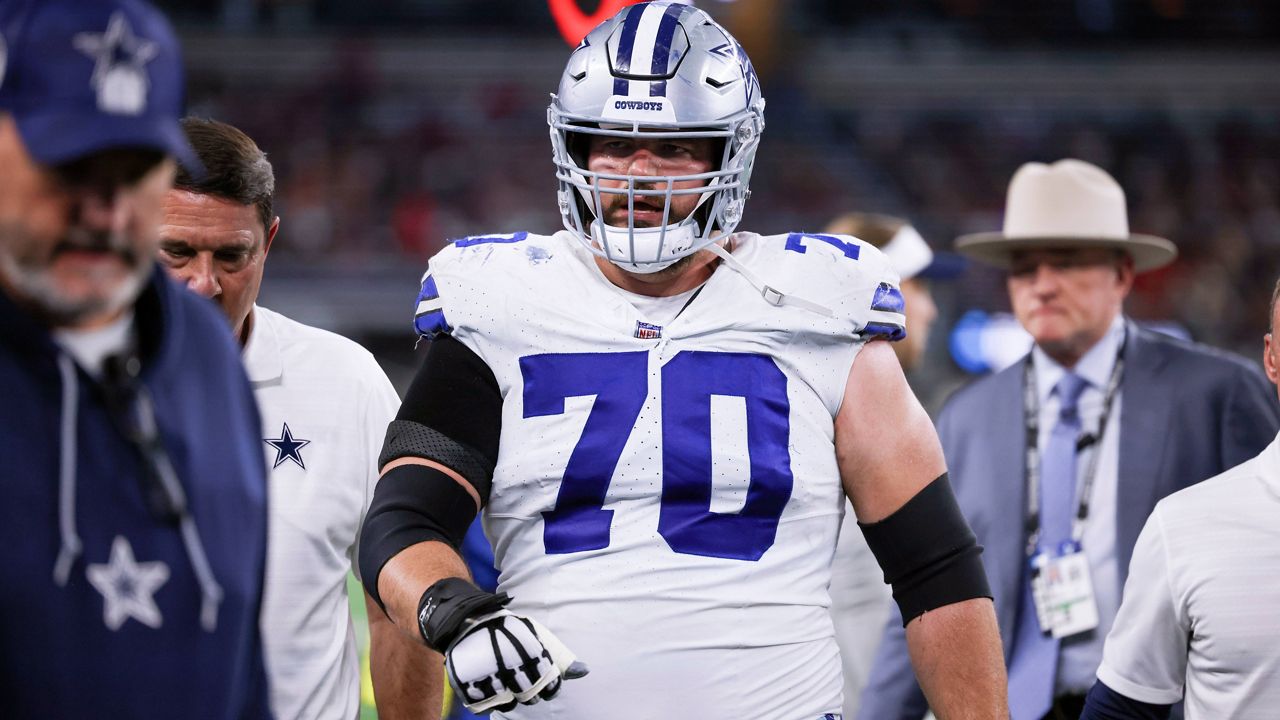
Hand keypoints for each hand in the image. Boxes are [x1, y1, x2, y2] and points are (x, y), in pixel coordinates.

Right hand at [446, 609, 587, 713]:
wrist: (471, 619)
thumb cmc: (512, 631)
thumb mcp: (539, 637)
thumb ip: (561, 657)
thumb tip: (585, 671)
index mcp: (533, 654)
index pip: (551, 688)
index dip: (549, 685)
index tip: (542, 676)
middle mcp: (512, 668)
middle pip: (531, 700)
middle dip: (529, 690)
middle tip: (519, 675)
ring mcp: (489, 678)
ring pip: (509, 705)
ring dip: (509, 695)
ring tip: (504, 676)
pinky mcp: (469, 685)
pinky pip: (485, 706)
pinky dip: (490, 699)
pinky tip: (490, 684)